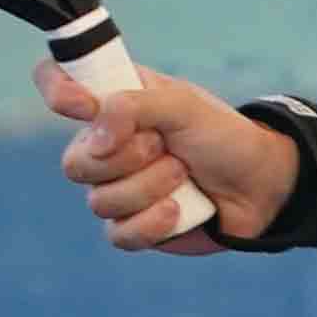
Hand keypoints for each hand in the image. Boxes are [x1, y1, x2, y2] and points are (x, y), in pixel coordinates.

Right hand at [42, 59, 295, 252]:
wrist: (260, 185)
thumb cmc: (221, 136)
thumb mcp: (183, 105)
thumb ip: (133, 106)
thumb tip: (95, 138)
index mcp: (113, 101)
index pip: (57, 82)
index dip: (57, 90)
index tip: (83, 104)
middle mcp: (106, 144)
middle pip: (73, 162)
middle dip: (125, 158)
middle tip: (164, 145)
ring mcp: (117, 187)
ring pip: (100, 201)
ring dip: (150, 187)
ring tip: (183, 173)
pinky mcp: (133, 226)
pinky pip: (119, 233)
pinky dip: (153, 223)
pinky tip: (178, 210)